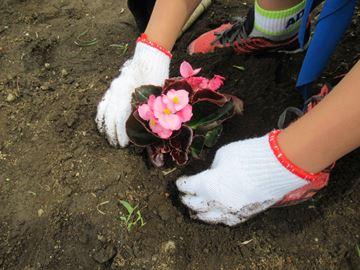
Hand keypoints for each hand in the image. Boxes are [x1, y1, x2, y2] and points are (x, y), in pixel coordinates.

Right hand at [96, 41, 170, 146]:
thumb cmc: (157, 75)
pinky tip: (102, 125)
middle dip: (113, 133)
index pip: (121, 117)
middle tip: (117, 145)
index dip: (122, 132)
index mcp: (129, 93)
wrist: (150, 57)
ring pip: (105, 111)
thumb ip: (152, 109)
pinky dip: (101, 115)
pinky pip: (103, 103)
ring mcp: (114, 89)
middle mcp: (118, 92)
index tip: (125, 144)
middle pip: (111, 117)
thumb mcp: (157, 92)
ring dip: (106, 126)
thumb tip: (151, 130)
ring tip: (109, 138)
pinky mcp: (113, 88)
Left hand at [176, 132, 311, 225]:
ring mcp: (231, 211)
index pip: (187, 187)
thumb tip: (211, 174)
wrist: (278, 166)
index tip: (180, 182)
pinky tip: (216, 215)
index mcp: (207, 185)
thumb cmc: (247, 155)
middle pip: (194, 204)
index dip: (182, 184)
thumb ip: (212, 167)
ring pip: (209, 217)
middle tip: (184, 195)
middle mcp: (216, 202)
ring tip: (195, 210)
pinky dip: (218, 218)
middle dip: (187, 199)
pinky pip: (227, 221)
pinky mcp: (245, 214)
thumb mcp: (223, 154)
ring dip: (199, 213)